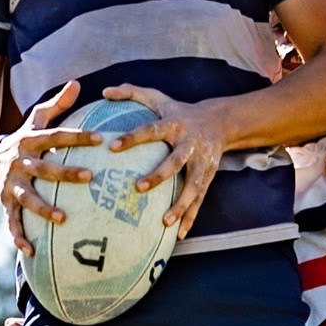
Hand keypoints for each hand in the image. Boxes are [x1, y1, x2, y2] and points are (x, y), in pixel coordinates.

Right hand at [0, 82, 102, 256]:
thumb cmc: (22, 140)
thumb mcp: (35, 121)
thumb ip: (56, 105)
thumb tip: (76, 83)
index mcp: (30, 141)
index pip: (58, 136)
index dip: (78, 137)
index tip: (101, 138)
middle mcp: (20, 163)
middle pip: (45, 168)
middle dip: (66, 173)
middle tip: (90, 177)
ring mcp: (12, 184)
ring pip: (29, 198)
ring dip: (45, 209)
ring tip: (63, 218)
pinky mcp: (6, 203)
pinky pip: (12, 222)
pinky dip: (19, 237)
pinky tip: (32, 251)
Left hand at [101, 84, 227, 239]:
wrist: (220, 122)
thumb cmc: (179, 111)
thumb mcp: (159, 98)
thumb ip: (132, 92)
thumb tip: (104, 90)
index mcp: (174, 125)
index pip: (151, 130)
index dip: (132, 138)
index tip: (112, 146)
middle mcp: (190, 144)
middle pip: (175, 162)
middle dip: (159, 175)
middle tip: (137, 188)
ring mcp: (202, 163)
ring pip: (193, 186)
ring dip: (181, 204)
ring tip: (164, 222)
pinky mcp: (208, 177)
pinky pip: (200, 200)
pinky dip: (191, 217)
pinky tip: (179, 235)